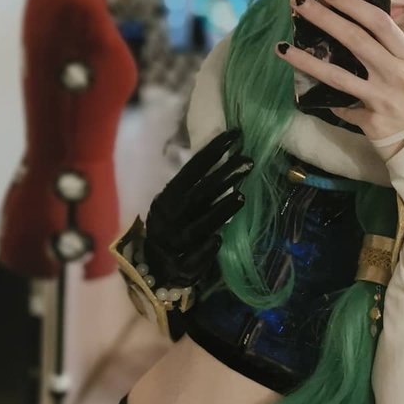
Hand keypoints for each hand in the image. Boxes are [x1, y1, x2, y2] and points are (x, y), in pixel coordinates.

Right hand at [140, 128, 251, 287]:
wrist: (156, 268)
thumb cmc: (174, 229)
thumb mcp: (178, 206)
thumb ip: (197, 190)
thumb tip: (228, 162)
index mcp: (166, 200)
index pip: (190, 171)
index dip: (212, 152)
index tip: (234, 136)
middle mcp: (167, 219)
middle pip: (198, 195)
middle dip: (223, 176)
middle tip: (247, 161)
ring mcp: (173, 244)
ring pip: (198, 226)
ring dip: (220, 211)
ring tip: (242, 195)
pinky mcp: (181, 267)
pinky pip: (196, 256)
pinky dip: (207, 248)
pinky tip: (219, 240)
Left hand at [276, 0, 403, 159]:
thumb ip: (389, 50)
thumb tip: (351, 25)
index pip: (379, 23)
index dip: (353, 5)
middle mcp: (397, 75)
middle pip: (356, 40)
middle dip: (325, 19)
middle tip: (299, 3)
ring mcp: (384, 99)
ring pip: (338, 76)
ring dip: (307, 61)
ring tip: (282, 48)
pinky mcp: (372, 122)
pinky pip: (341, 108)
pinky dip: (327, 102)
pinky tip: (308, 95)